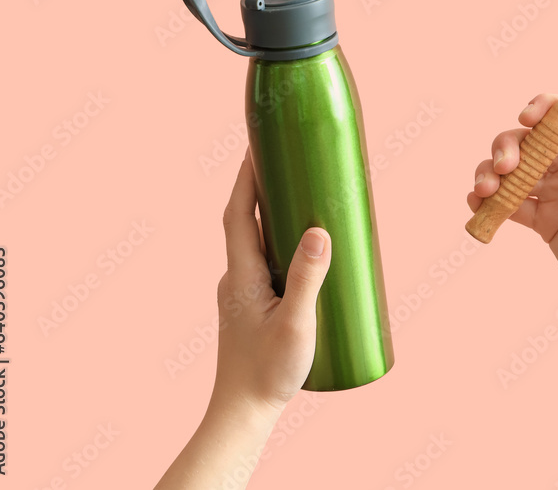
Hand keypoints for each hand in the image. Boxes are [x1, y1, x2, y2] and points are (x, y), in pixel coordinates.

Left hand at [214, 149, 331, 418]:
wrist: (243, 413)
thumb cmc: (266, 373)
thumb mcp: (296, 323)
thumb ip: (309, 277)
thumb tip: (321, 230)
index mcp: (241, 274)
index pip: (239, 212)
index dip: (246, 177)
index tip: (257, 145)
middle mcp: (236, 277)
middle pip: (246, 220)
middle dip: (263, 187)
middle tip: (288, 160)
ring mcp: (242, 292)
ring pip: (256, 242)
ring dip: (273, 215)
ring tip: (303, 197)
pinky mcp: (252, 306)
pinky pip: (265, 261)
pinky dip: (280, 242)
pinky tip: (304, 251)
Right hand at [467, 93, 557, 310]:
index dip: (548, 108)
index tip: (528, 118)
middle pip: (534, 139)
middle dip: (510, 144)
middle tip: (504, 168)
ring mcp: (555, 193)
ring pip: (515, 167)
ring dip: (491, 170)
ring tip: (485, 190)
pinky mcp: (541, 219)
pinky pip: (509, 203)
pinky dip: (488, 200)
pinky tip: (478, 205)